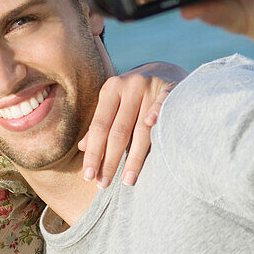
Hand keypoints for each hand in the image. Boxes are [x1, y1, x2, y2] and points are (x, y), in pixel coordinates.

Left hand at [77, 62, 186, 186]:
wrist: (165, 70)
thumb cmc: (134, 96)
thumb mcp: (114, 105)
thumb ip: (100, 125)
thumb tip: (82, 148)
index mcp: (111, 89)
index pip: (99, 127)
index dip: (93, 153)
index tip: (88, 176)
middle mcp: (129, 86)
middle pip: (118, 131)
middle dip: (110, 160)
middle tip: (104, 183)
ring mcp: (151, 86)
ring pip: (141, 129)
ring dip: (134, 158)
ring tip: (127, 180)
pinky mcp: (171, 88)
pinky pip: (164, 106)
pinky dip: (158, 116)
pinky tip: (153, 129)